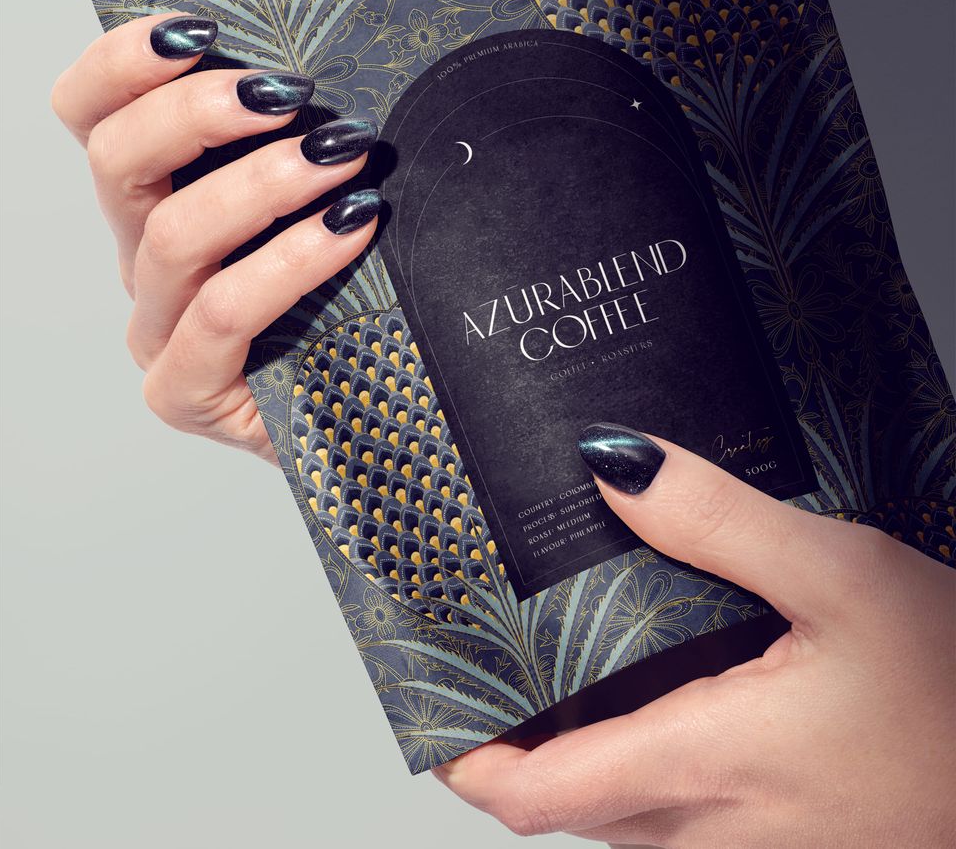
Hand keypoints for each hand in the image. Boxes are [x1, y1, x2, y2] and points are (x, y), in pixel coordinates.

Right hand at [50, 13, 382, 458]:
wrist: (401, 415)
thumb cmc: (369, 288)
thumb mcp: (327, 185)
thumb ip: (302, 123)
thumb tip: (331, 43)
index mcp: (154, 195)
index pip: (89, 112)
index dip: (122, 60)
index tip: (198, 28)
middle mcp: (143, 259)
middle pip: (114, 159)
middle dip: (195, 110)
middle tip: (284, 92)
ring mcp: (158, 332)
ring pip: (171, 235)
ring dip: (260, 182)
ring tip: (342, 157)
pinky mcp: (186, 394)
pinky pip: (220, 314)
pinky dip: (288, 262)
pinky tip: (351, 229)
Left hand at [435, 425, 955, 845]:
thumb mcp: (847, 574)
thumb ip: (716, 519)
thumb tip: (604, 464)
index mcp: (707, 763)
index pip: (536, 798)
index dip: (465, 760)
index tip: (430, 702)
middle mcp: (719, 832)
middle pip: (568, 812)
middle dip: (512, 752)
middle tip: (482, 667)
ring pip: (626, 829)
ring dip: (578, 769)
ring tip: (552, 677)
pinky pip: (685, 833)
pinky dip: (643, 784)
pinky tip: (655, 708)